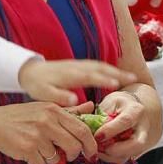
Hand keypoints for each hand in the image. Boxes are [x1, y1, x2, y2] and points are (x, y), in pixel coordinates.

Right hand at [0, 101, 98, 163]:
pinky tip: (27, 152)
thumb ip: (69, 111)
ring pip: (56, 157)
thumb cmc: (20, 117)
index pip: (82, 129)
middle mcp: (47, 121)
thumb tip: (90, 106)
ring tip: (38, 148)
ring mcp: (37, 135)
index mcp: (53, 110)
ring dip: (50, 158)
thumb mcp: (44, 109)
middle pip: (74, 146)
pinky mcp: (27, 148)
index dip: (90, 143)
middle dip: (74, 154)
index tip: (91, 152)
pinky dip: (36, 162)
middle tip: (70, 156)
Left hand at [17, 58, 134, 105]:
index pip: (89, 76)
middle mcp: (76, 67)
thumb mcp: (44, 94)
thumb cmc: (37, 85)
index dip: (103, 79)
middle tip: (134, 78)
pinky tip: (118, 74)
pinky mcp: (79, 65)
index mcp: (69, 75)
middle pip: (99, 68)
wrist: (29, 71)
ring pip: (100, 65)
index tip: (117, 83)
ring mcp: (78, 64)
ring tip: (132, 77)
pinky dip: (109, 68)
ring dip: (116, 69)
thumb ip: (59, 96)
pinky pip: (97, 65)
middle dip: (117, 72)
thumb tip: (74, 99)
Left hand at [92, 90, 157, 163]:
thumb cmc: (119, 105)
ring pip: (128, 155)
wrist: (135, 109)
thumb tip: (90, 130)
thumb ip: (102, 115)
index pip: (125, 121)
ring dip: (109, 156)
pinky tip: (100, 151)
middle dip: (115, 149)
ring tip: (96, 149)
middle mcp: (143, 128)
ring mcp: (142, 141)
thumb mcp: (109, 103)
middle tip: (98, 147)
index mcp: (135, 111)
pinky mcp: (136, 151)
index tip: (97, 136)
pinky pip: (123, 158)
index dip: (110, 130)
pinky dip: (110, 157)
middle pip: (136, 144)